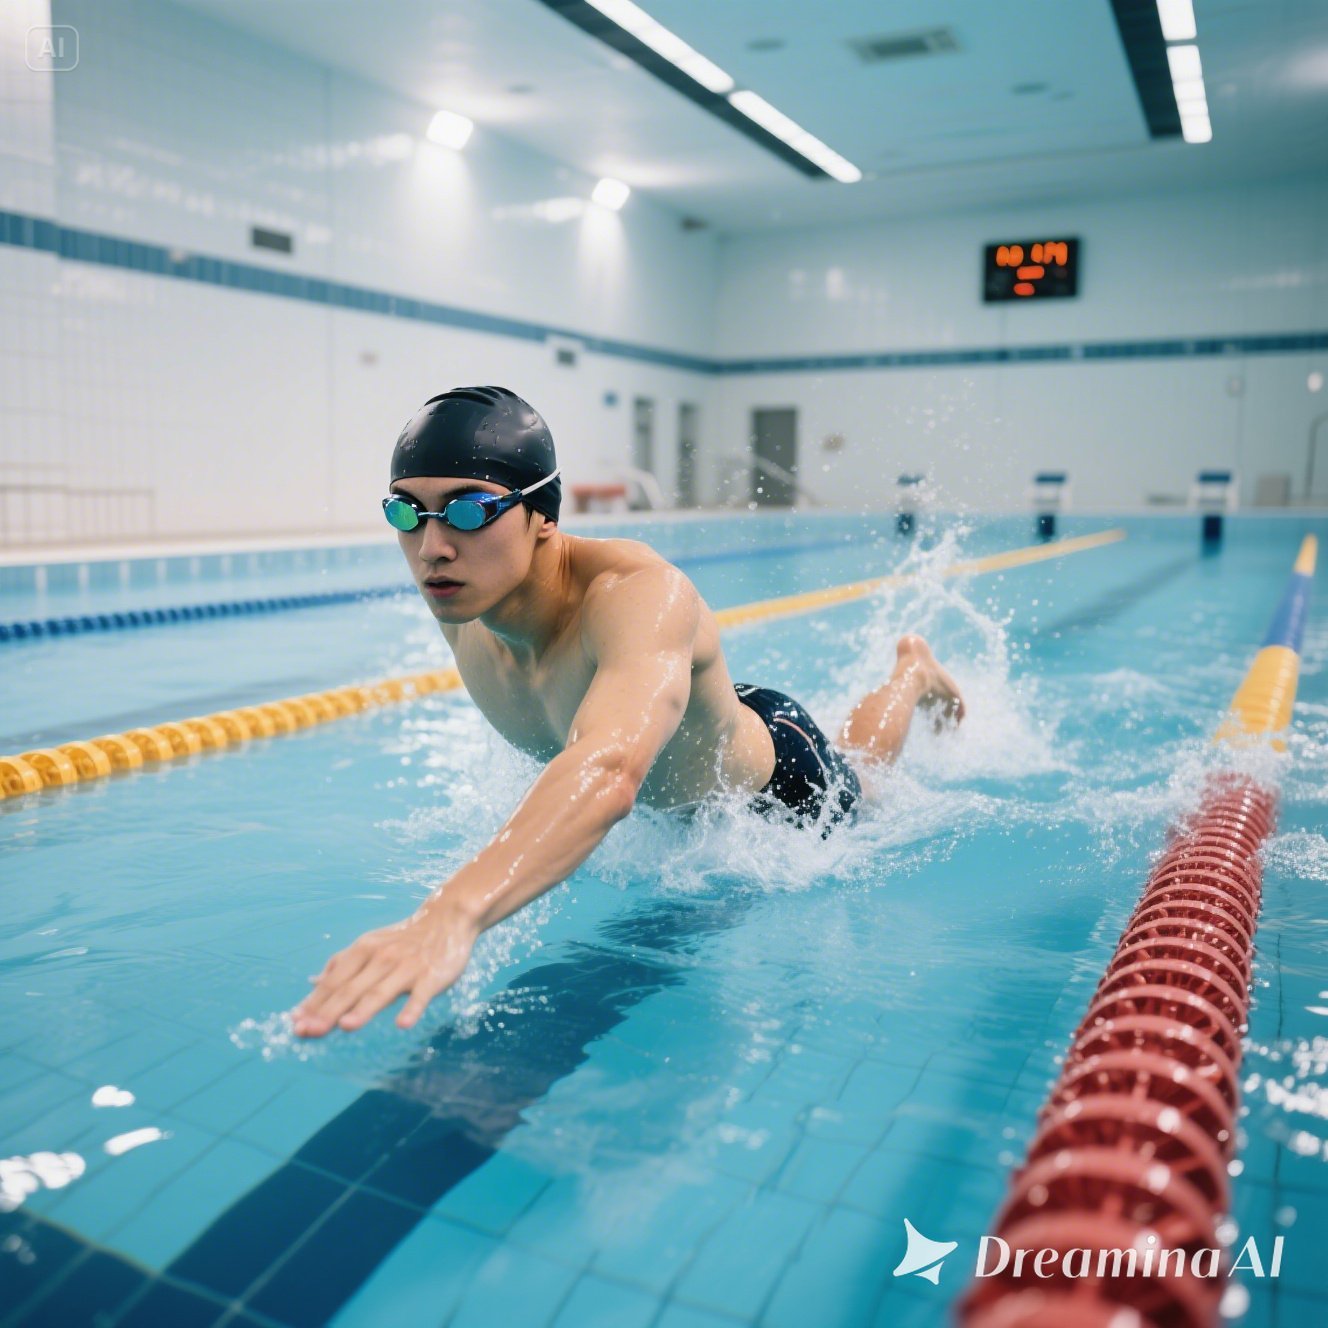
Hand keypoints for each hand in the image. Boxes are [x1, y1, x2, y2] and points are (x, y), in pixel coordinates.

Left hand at [290, 904, 477, 1037]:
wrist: (447, 919)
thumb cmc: (404, 938)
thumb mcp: (370, 943)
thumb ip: (342, 964)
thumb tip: (313, 984)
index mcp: (363, 950)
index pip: (334, 981)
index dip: (314, 1003)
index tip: (296, 1024)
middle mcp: (381, 958)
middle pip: (351, 989)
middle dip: (329, 1011)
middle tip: (309, 1032)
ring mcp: (407, 967)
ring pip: (381, 991)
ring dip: (363, 1009)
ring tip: (346, 1026)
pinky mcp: (431, 976)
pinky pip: (421, 995)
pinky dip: (412, 1008)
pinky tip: (403, 1023)